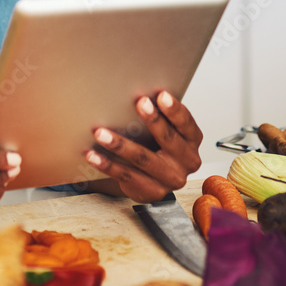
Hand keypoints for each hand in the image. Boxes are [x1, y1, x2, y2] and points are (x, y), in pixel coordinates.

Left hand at [84, 91, 202, 202]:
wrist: (155, 179)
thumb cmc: (160, 146)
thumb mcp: (168, 129)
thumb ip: (162, 115)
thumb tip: (141, 94)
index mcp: (193, 141)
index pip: (186, 123)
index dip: (174, 109)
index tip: (161, 95)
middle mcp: (187, 161)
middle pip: (168, 139)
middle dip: (153, 120)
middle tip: (139, 103)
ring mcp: (170, 179)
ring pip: (143, 159)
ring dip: (120, 144)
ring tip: (101, 132)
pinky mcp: (151, 191)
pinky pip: (126, 176)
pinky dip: (107, 164)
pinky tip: (92, 155)